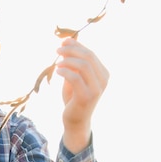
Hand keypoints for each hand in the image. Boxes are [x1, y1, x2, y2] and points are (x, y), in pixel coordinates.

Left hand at [56, 38, 109, 153]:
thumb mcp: (75, 77)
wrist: (75, 120)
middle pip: (88, 57)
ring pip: (83, 66)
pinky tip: (57, 71)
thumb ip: (74, 62)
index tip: (63, 42)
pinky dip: (65, 71)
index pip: (91, 54)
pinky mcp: (87, 96)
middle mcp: (103, 80)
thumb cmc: (74, 97)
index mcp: (103, 73)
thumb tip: (69, 41)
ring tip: (57, 63)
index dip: (77, 46)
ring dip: (67, 60)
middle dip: (72, 50)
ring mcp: (97, 89)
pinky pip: (75, 78)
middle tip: (57, 50)